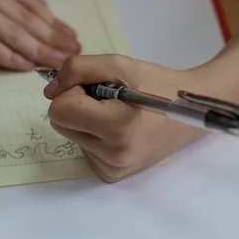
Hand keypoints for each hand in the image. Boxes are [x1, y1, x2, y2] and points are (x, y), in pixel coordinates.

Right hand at [0, 0, 80, 69]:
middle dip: (54, 39)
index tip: (72, 38)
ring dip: (40, 52)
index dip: (55, 23)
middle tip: (75, 55)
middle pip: (26, 18)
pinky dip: (11, 59)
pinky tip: (27, 68)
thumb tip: (39, 27)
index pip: (30, 2)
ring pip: (13, 33)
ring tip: (59, 65)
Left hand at [43, 55, 210, 181]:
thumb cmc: (156, 84)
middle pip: (60, 124)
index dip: (73, 90)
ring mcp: (113, 169)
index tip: (97, 86)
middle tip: (108, 97)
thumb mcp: (118, 64)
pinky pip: (83, 148)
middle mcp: (114, 156)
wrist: (189, 111)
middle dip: (77, 105)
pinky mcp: (112, 174)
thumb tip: (49, 91)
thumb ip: (77, 69)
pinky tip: (118, 129)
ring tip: (117, 113)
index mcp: (118, 128)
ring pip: (70, 135)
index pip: (60, 110)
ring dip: (86, 119)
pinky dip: (94, 134)